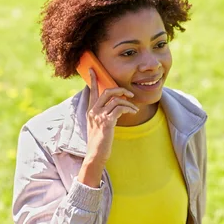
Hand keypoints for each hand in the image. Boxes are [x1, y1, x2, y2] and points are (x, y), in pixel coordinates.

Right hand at [77, 69, 137, 187]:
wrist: (95, 155)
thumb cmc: (99, 141)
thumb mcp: (98, 125)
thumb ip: (102, 114)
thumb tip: (114, 107)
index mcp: (90, 110)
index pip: (91, 91)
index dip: (92, 79)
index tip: (92, 69)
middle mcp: (93, 111)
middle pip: (107, 91)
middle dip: (120, 89)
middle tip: (129, 94)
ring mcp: (99, 116)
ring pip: (115, 99)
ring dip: (128, 102)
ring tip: (134, 108)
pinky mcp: (106, 122)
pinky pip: (120, 108)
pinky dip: (129, 108)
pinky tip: (133, 112)